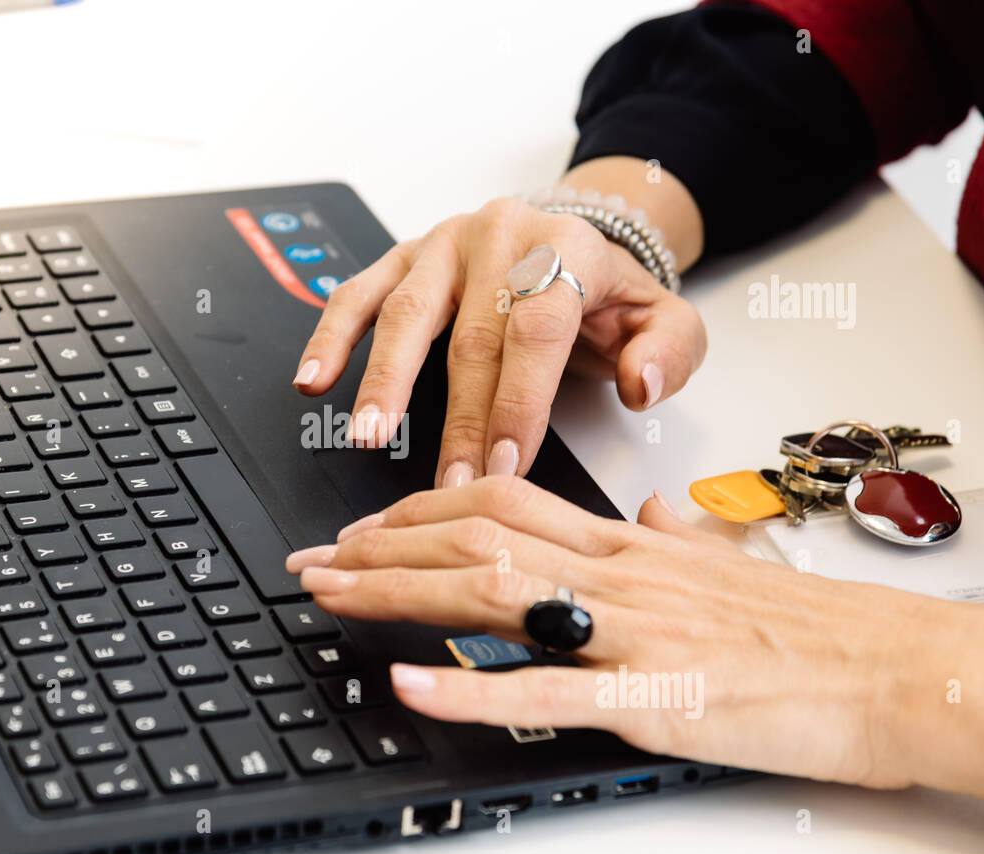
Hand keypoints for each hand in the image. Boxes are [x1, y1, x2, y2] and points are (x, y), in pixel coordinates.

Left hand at [284, 478, 983, 804]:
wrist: (898, 668)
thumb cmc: (817, 627)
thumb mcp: (731, 565)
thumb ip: (678, 535)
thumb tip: (647, 511)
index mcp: (633, 543)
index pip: (504, 499)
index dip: (420, 507)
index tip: (366, 524)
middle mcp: (621, 573)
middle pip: (476, 534)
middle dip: (380, 544)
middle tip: (313, 560)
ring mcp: (632, 633)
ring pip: (494, 590)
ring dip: (397, 591)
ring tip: (330, 595)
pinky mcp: (654, 700)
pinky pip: (544, 688)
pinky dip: (466, 683)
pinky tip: (407, 678)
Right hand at [291, 196, 705, 486]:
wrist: (570, 237)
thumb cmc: (606, 293)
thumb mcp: (665, 317)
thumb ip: (669, 352)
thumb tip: (641, 385)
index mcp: (566, 248)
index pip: (537, 330)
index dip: (519, 403)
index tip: (507, 465)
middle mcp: (500, 237)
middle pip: (472, 337)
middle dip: (461, 422)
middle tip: (450, 486)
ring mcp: (444, 244)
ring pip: (407, 313)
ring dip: (385, 381)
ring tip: (369, 435)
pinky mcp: (404, 256)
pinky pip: (358, 293)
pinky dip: (331, 336)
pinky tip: (314, 378)